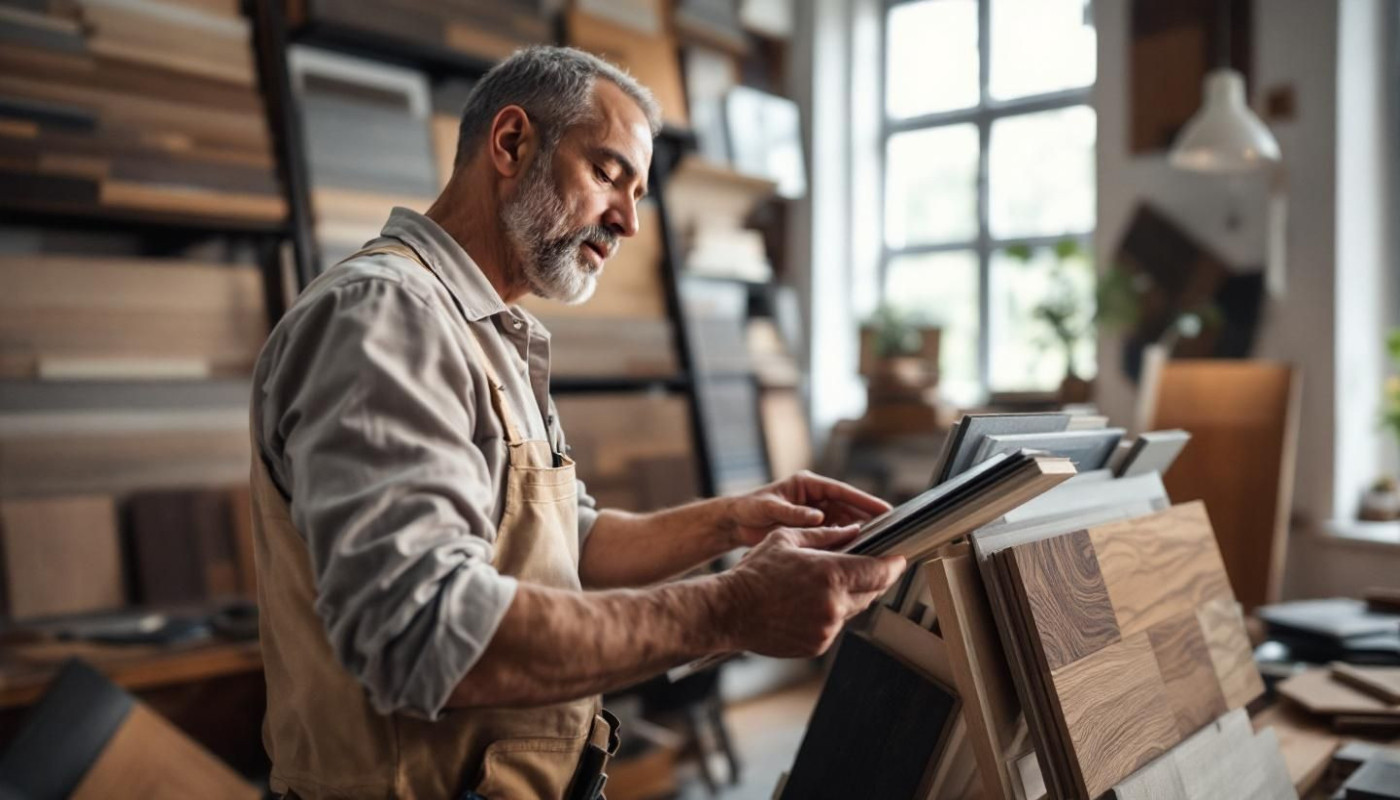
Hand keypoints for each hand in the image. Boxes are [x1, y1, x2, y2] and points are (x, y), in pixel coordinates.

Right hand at [716, 527, 905, 657]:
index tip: (899, 560)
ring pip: (853, 610)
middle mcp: (834, 604)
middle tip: (866, 568)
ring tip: (825, 585)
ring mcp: (827, 628)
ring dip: (848, 597)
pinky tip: (809, 604)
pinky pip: (834, 626)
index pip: (880, 572)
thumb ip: (824, 535)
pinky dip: (830, 614)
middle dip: (872, 579)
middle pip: (871, 592)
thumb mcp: (787, 540)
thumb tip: (852, 530)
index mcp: (831, 575)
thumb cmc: (754, 573)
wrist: (730, 611)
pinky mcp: (818, 645)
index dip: (894, 565)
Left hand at [724, 471, 892, 547]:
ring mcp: (814, 513)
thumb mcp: (770, 508)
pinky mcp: (811, 528)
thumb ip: (793, 513)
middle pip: (848, 507)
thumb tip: (818, 517)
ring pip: (843, 522)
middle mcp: (815, 497)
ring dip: (857, 533)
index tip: (885, 509)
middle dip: (867, 518)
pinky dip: (842, 543)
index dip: (864, 500)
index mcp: (808, 484)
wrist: (736, 522)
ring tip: (875, 544)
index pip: (842, 491)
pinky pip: (832, 535)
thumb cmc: (750, 508)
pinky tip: (853, 554)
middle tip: (889, 531)